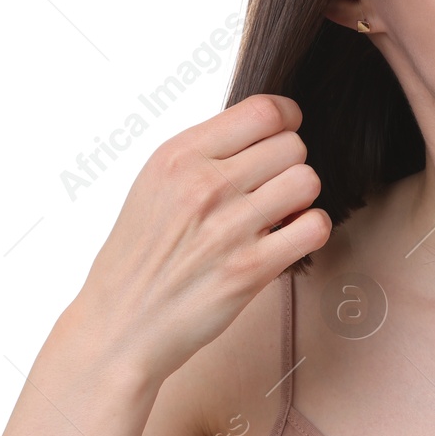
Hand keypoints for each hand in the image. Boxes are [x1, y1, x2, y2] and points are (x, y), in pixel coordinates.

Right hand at [70, 93, 330, 383]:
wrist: (120, 325)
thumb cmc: (141, 254)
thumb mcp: (156, 183)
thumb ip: (207, 151)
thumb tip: (268, 125)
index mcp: (178, 156)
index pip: (264, 110)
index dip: (287, 119)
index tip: (282, 136)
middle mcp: (203, 186)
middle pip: (293, 145)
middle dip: (290, 165)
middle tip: (271, 188)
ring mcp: (228, 228)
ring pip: (308, 181)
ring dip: (302, 198)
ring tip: (279, 213)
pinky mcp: (249, 270)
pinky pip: (314, 227)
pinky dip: (311, 230)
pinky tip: (288, 239)